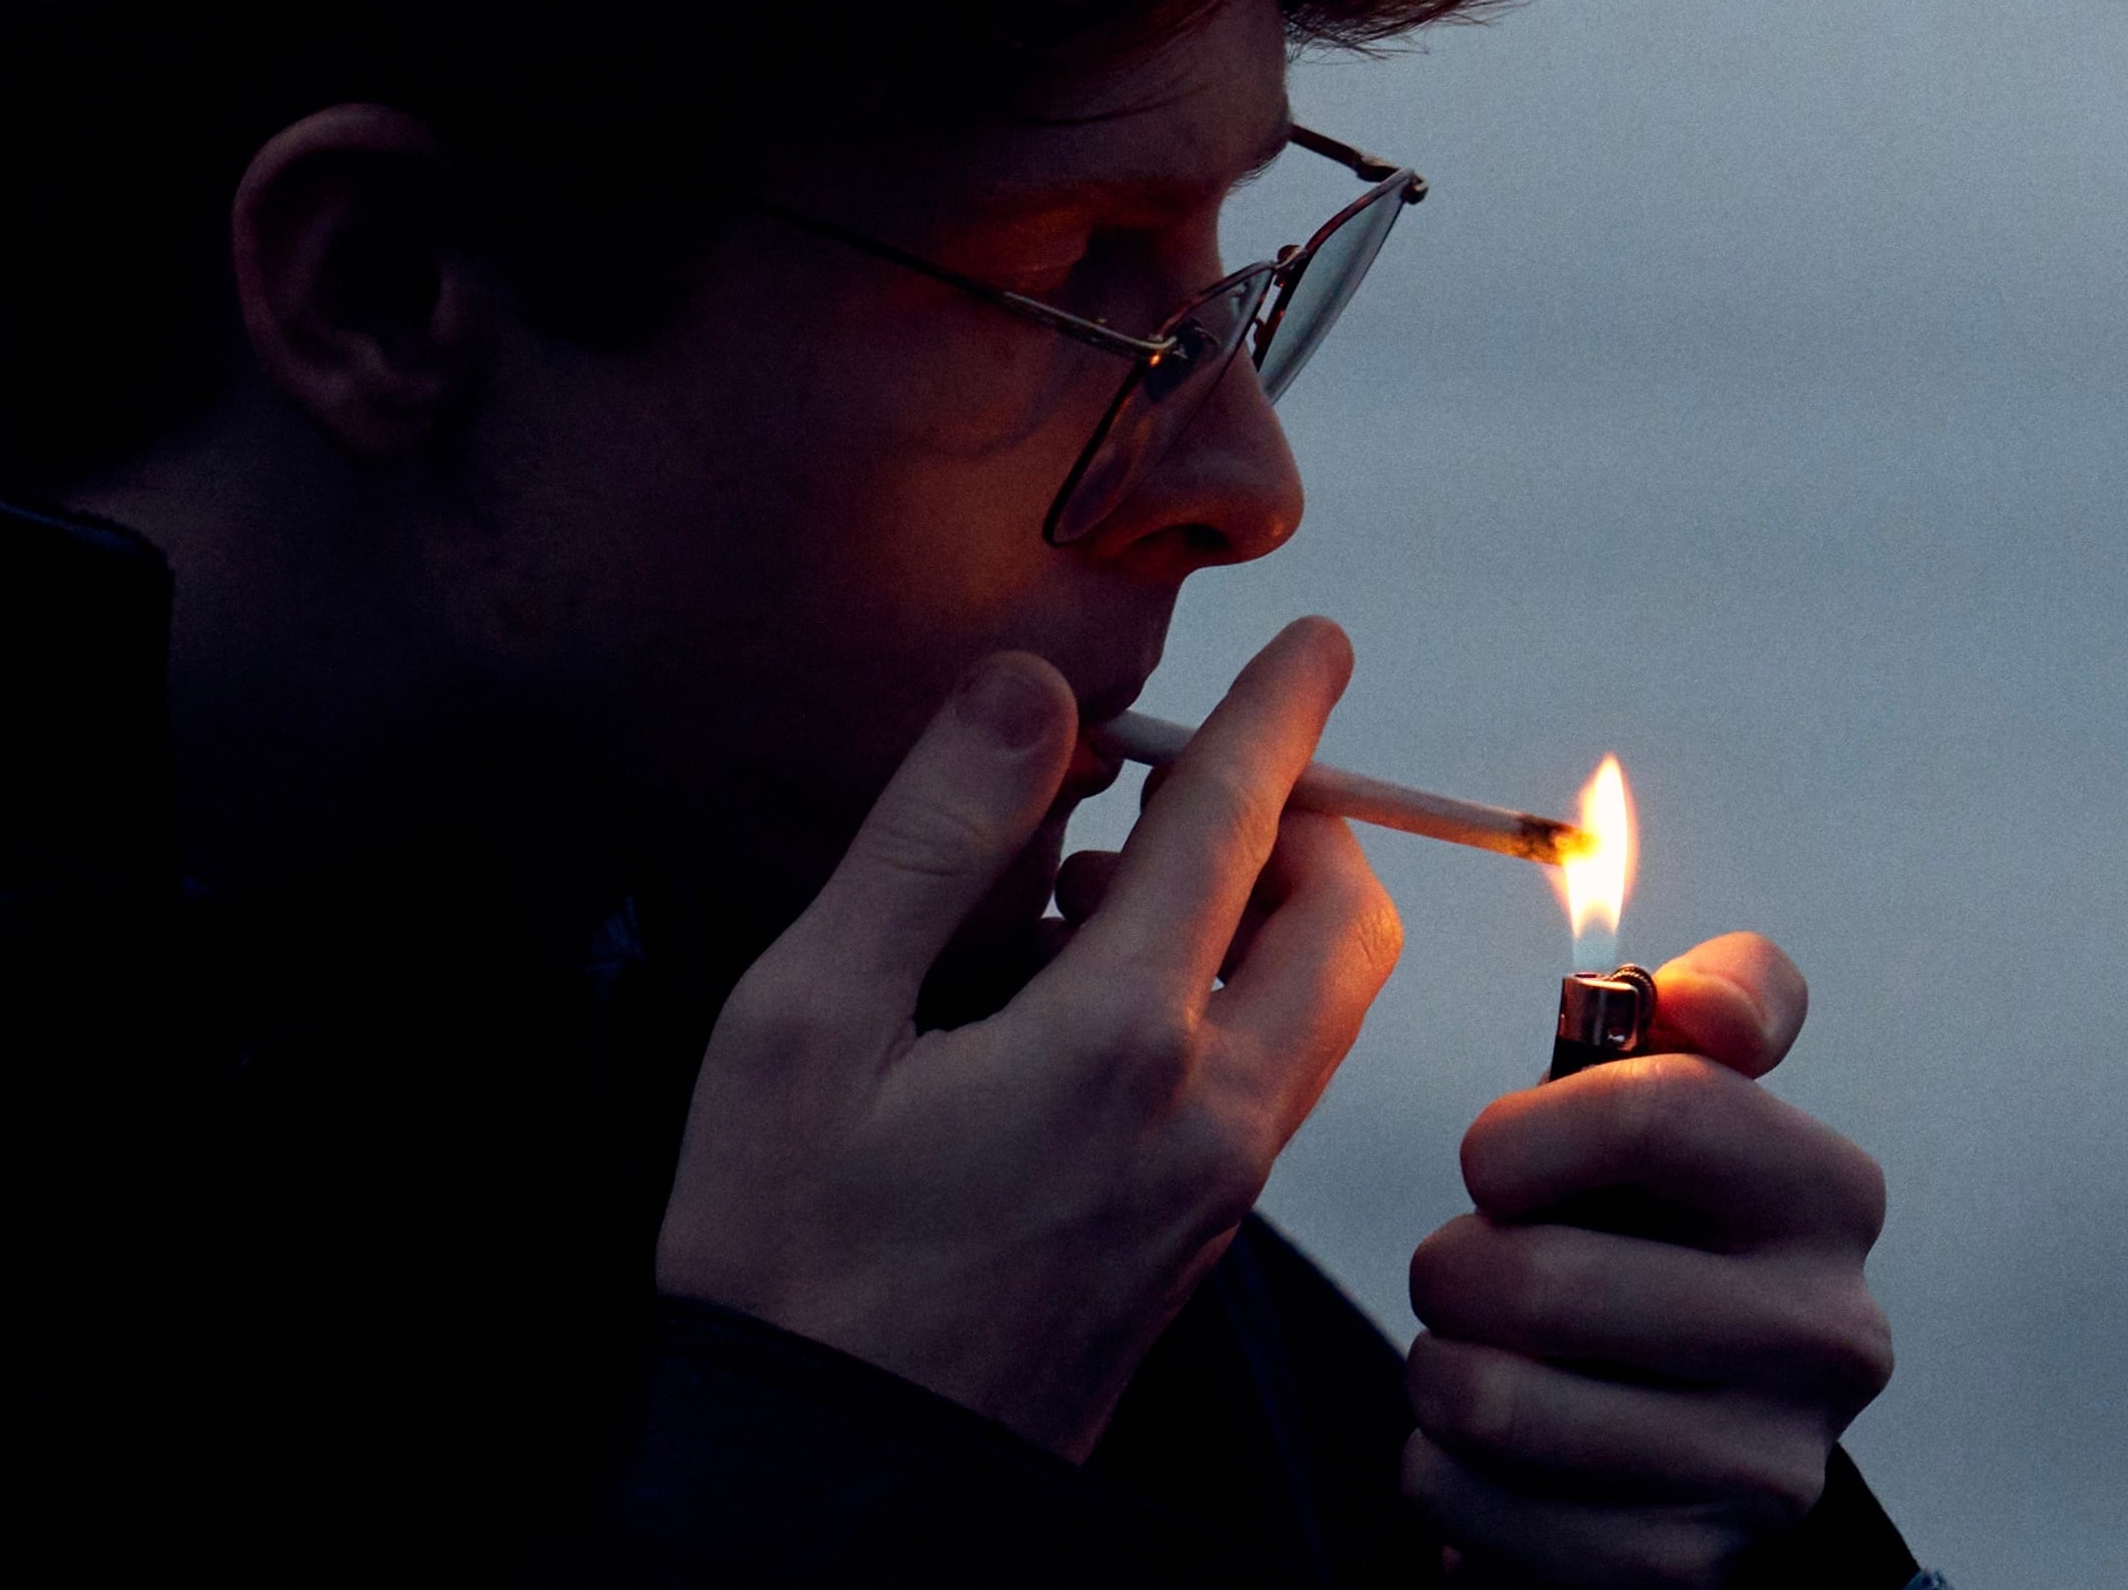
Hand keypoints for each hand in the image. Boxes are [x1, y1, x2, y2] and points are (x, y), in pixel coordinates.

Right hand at [654, 618, 1401, 1458]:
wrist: (830, 1485)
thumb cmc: (787, 1262)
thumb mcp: (805, 1022)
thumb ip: (932, 839)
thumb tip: (1029, 693)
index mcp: (1116, 1044)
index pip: (1239, 823)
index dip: (1279, 712)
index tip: (1315, 641)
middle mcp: (1208, 1116)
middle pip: (1339, 916)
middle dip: (1297, 817)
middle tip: (1189, 779)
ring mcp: (1219, 1190)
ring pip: (1322, 1002)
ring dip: (1268, 910)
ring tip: (1101, 894)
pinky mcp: (1200, 1242)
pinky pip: (1275, 1077)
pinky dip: (1236, 995)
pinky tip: (1091, 1004)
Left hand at [1403, 935, 1891, 1586]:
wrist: (1667, 1449)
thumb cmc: (1650, 1242)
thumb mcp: (1688, 1105)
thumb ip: (1717, 1006)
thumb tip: (1708, 999)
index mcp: (1830, 1195)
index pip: (1658, 1112)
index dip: (1522, 1134)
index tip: (1496, 1165)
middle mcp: (1831, 1334)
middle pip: (1537, 1275)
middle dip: (1454, 1271)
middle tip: (1477, 1280)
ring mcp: (1764, 1469)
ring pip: (1486, 1396)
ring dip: (1440, 1373)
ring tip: (1484, 1361)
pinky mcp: (1681, 1570)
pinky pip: (1466, 1500)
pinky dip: (1442, 1474)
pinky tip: (1494, 1459)